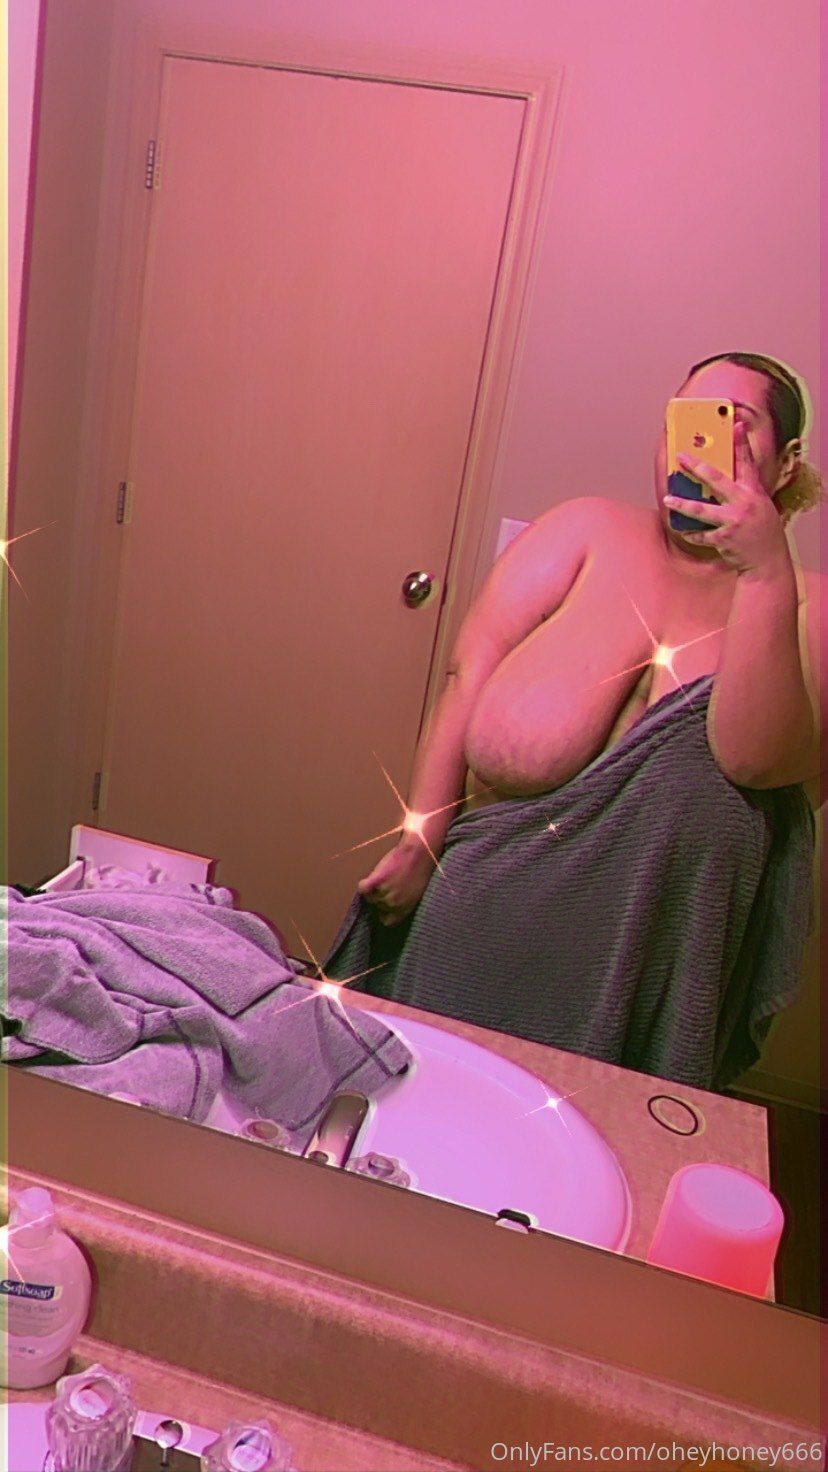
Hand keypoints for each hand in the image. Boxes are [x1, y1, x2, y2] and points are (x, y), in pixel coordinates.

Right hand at [357, 840, 435, 926]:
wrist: (419, 852)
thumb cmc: (421, 869)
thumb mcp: (416, 892)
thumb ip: (404, 901)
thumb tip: (392, 903)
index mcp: (405, 909)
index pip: (388, 921)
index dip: (385, 913)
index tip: (384, 906)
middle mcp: (394, 904)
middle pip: (377, 906)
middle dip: (380, 897)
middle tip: (386, 884)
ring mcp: (384, 893)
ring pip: (369, 896)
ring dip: (372, 888)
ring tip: (383, 876)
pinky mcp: (376, 881)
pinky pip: (363, 888)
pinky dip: (364, 884)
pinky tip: (370, 879)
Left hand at [663, 421, 790, 575]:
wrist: (768, 559)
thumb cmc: (762, 528)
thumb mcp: (759, 504)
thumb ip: (744, 490)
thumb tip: (722, 477)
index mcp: (753, 492)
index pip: (747, 462)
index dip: (741, 443)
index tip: (735, 424)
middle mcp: (743, 503)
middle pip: (717, 480)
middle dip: (697, 467)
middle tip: (681, 457)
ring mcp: (733, 521)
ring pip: (702, 510)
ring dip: (683, 504)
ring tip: (667, 499)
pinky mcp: (724, 538)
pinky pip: (701, 534)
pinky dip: (692, 533)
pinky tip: (684, 530)